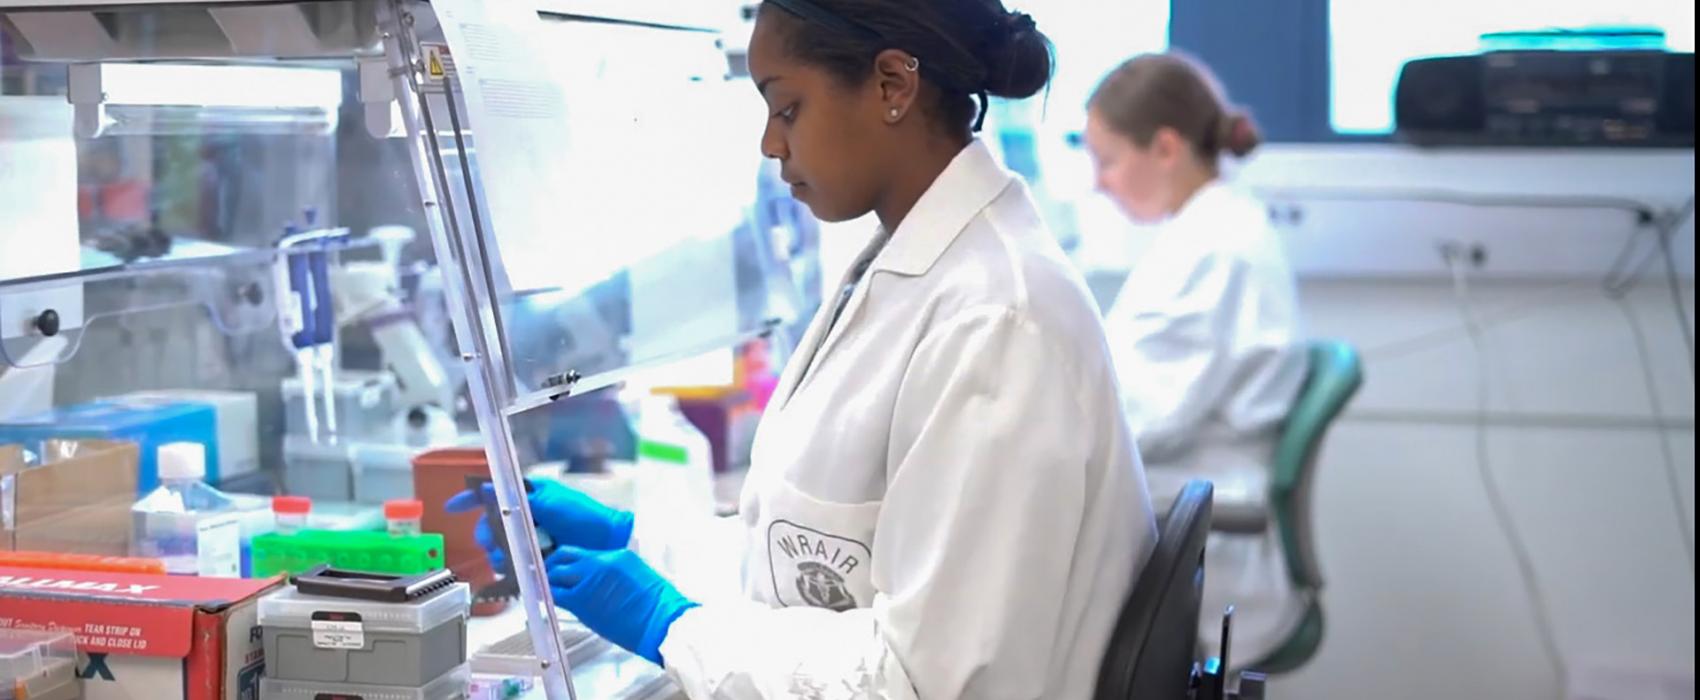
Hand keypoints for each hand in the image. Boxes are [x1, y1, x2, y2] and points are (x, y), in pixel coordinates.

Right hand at [445, 478, 634, 570]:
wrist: (608, 543)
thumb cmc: (585, 517)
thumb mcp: (551, 501)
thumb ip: (519, 498)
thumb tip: (487, 487)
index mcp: (527, 498)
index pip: (491, 495)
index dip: (470, 500)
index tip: (454, 508)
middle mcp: (524, 519)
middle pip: (489, 527)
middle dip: (487, 535)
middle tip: (495, 542)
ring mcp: (529, 541)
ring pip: (498, 549)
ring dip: (500, 554)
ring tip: (513, 557)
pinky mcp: (534, 562)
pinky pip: (512, 567)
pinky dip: (511, 569)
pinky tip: (519, 569)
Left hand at [547, 546, 698, 665]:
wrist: (661, 620)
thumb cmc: (657, 605)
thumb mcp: (637, 576)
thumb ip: (615, 574)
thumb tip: (600, 583)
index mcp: (615, 555)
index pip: (583, 552)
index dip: (569, 559)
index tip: (563, 566)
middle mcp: (599, 563)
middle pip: (563, 555)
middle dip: (552, 564)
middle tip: (546, 573)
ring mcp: (589, 580)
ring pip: (554, 574)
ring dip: (547, 580)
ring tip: (542, 588)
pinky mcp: (582, 601)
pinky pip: (555, 595)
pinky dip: (548, 596)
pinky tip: (546, 601)